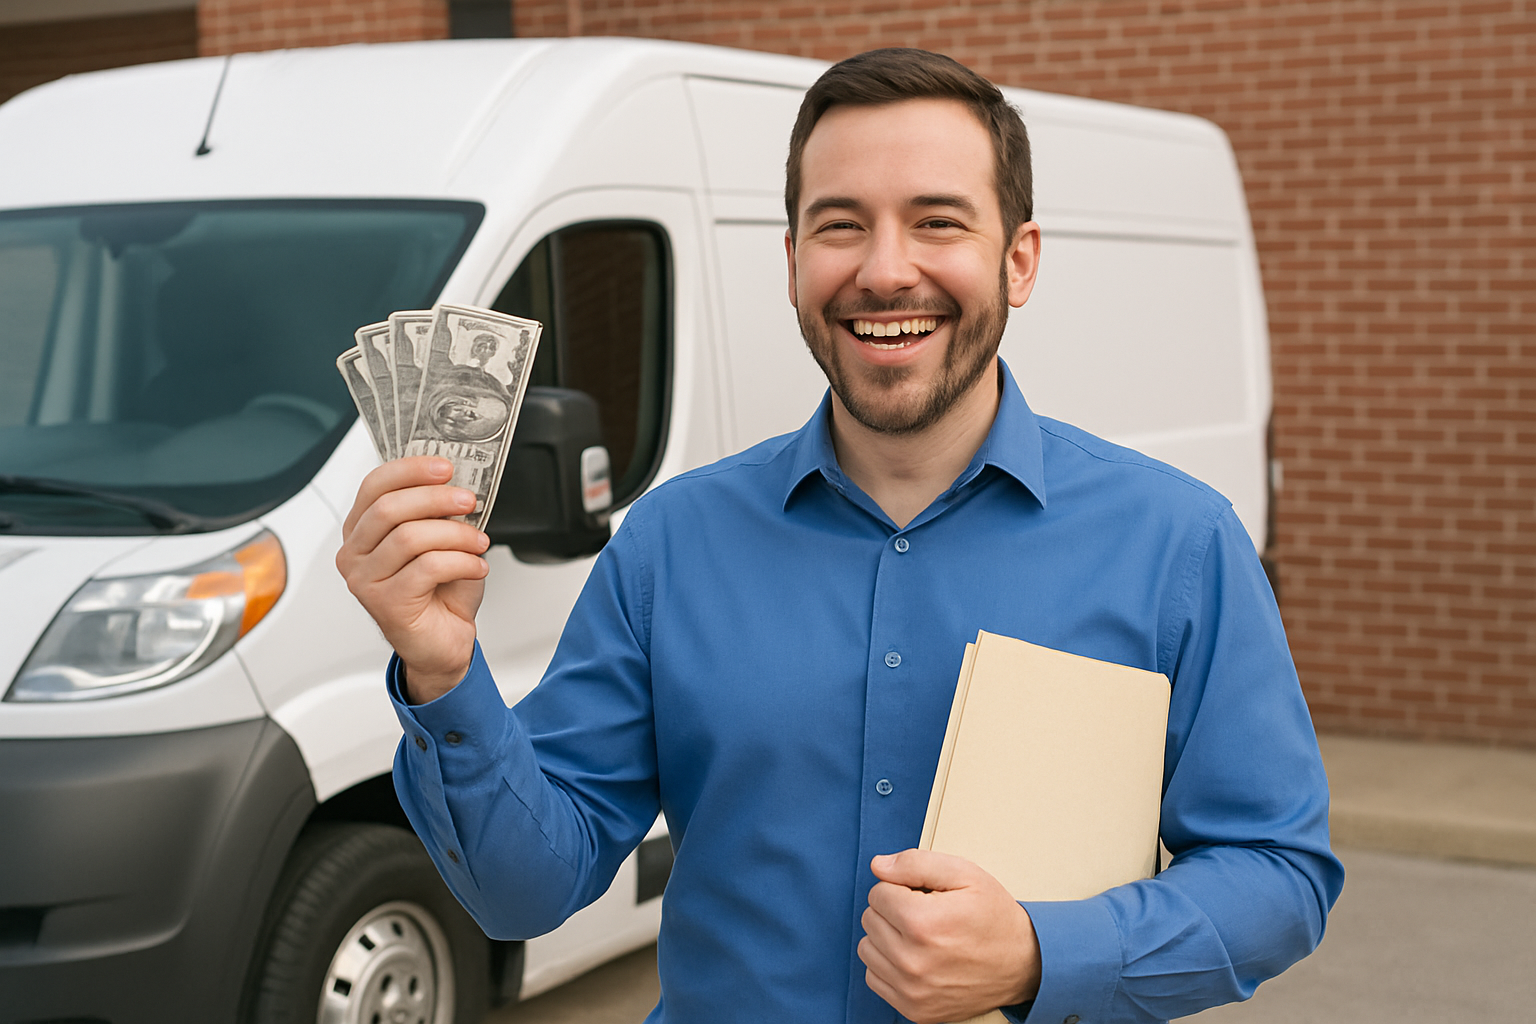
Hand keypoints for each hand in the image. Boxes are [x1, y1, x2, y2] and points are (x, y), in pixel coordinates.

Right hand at [336, 456, 487, 702]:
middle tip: (468, 501)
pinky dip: (461, 562)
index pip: (374, 486)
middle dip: (437, 499)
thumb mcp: (440, 541)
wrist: (442, 642)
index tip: (444, 467)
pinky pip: (427, 567)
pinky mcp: (384, 603)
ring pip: (410, 537)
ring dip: (455, 535)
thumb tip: (455, 485)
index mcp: (361, 530)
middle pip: (390, 508)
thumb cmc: (438, 592)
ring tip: (478, 543)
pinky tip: (476, 567)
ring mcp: (364, 580)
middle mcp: (354, 554)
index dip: (410, 470)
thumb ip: (437, 513)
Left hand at [859, 849, 1040, 1022]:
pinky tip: (914, 957)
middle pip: (870, 919)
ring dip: (887, 938)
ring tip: (920, 936)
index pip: (877, 892)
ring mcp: (912, 989)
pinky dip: (888, 965)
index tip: (923, 896)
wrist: (1024, 964)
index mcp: (923, 923)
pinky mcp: (913, 1008)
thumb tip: (878, 866)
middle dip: (893, 910)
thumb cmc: (994, 918)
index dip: (901, 888)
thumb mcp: (965, 874)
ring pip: (868, 948)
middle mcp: (913, 961)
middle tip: (926, 914)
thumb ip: (916, 863)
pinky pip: (874, 977)